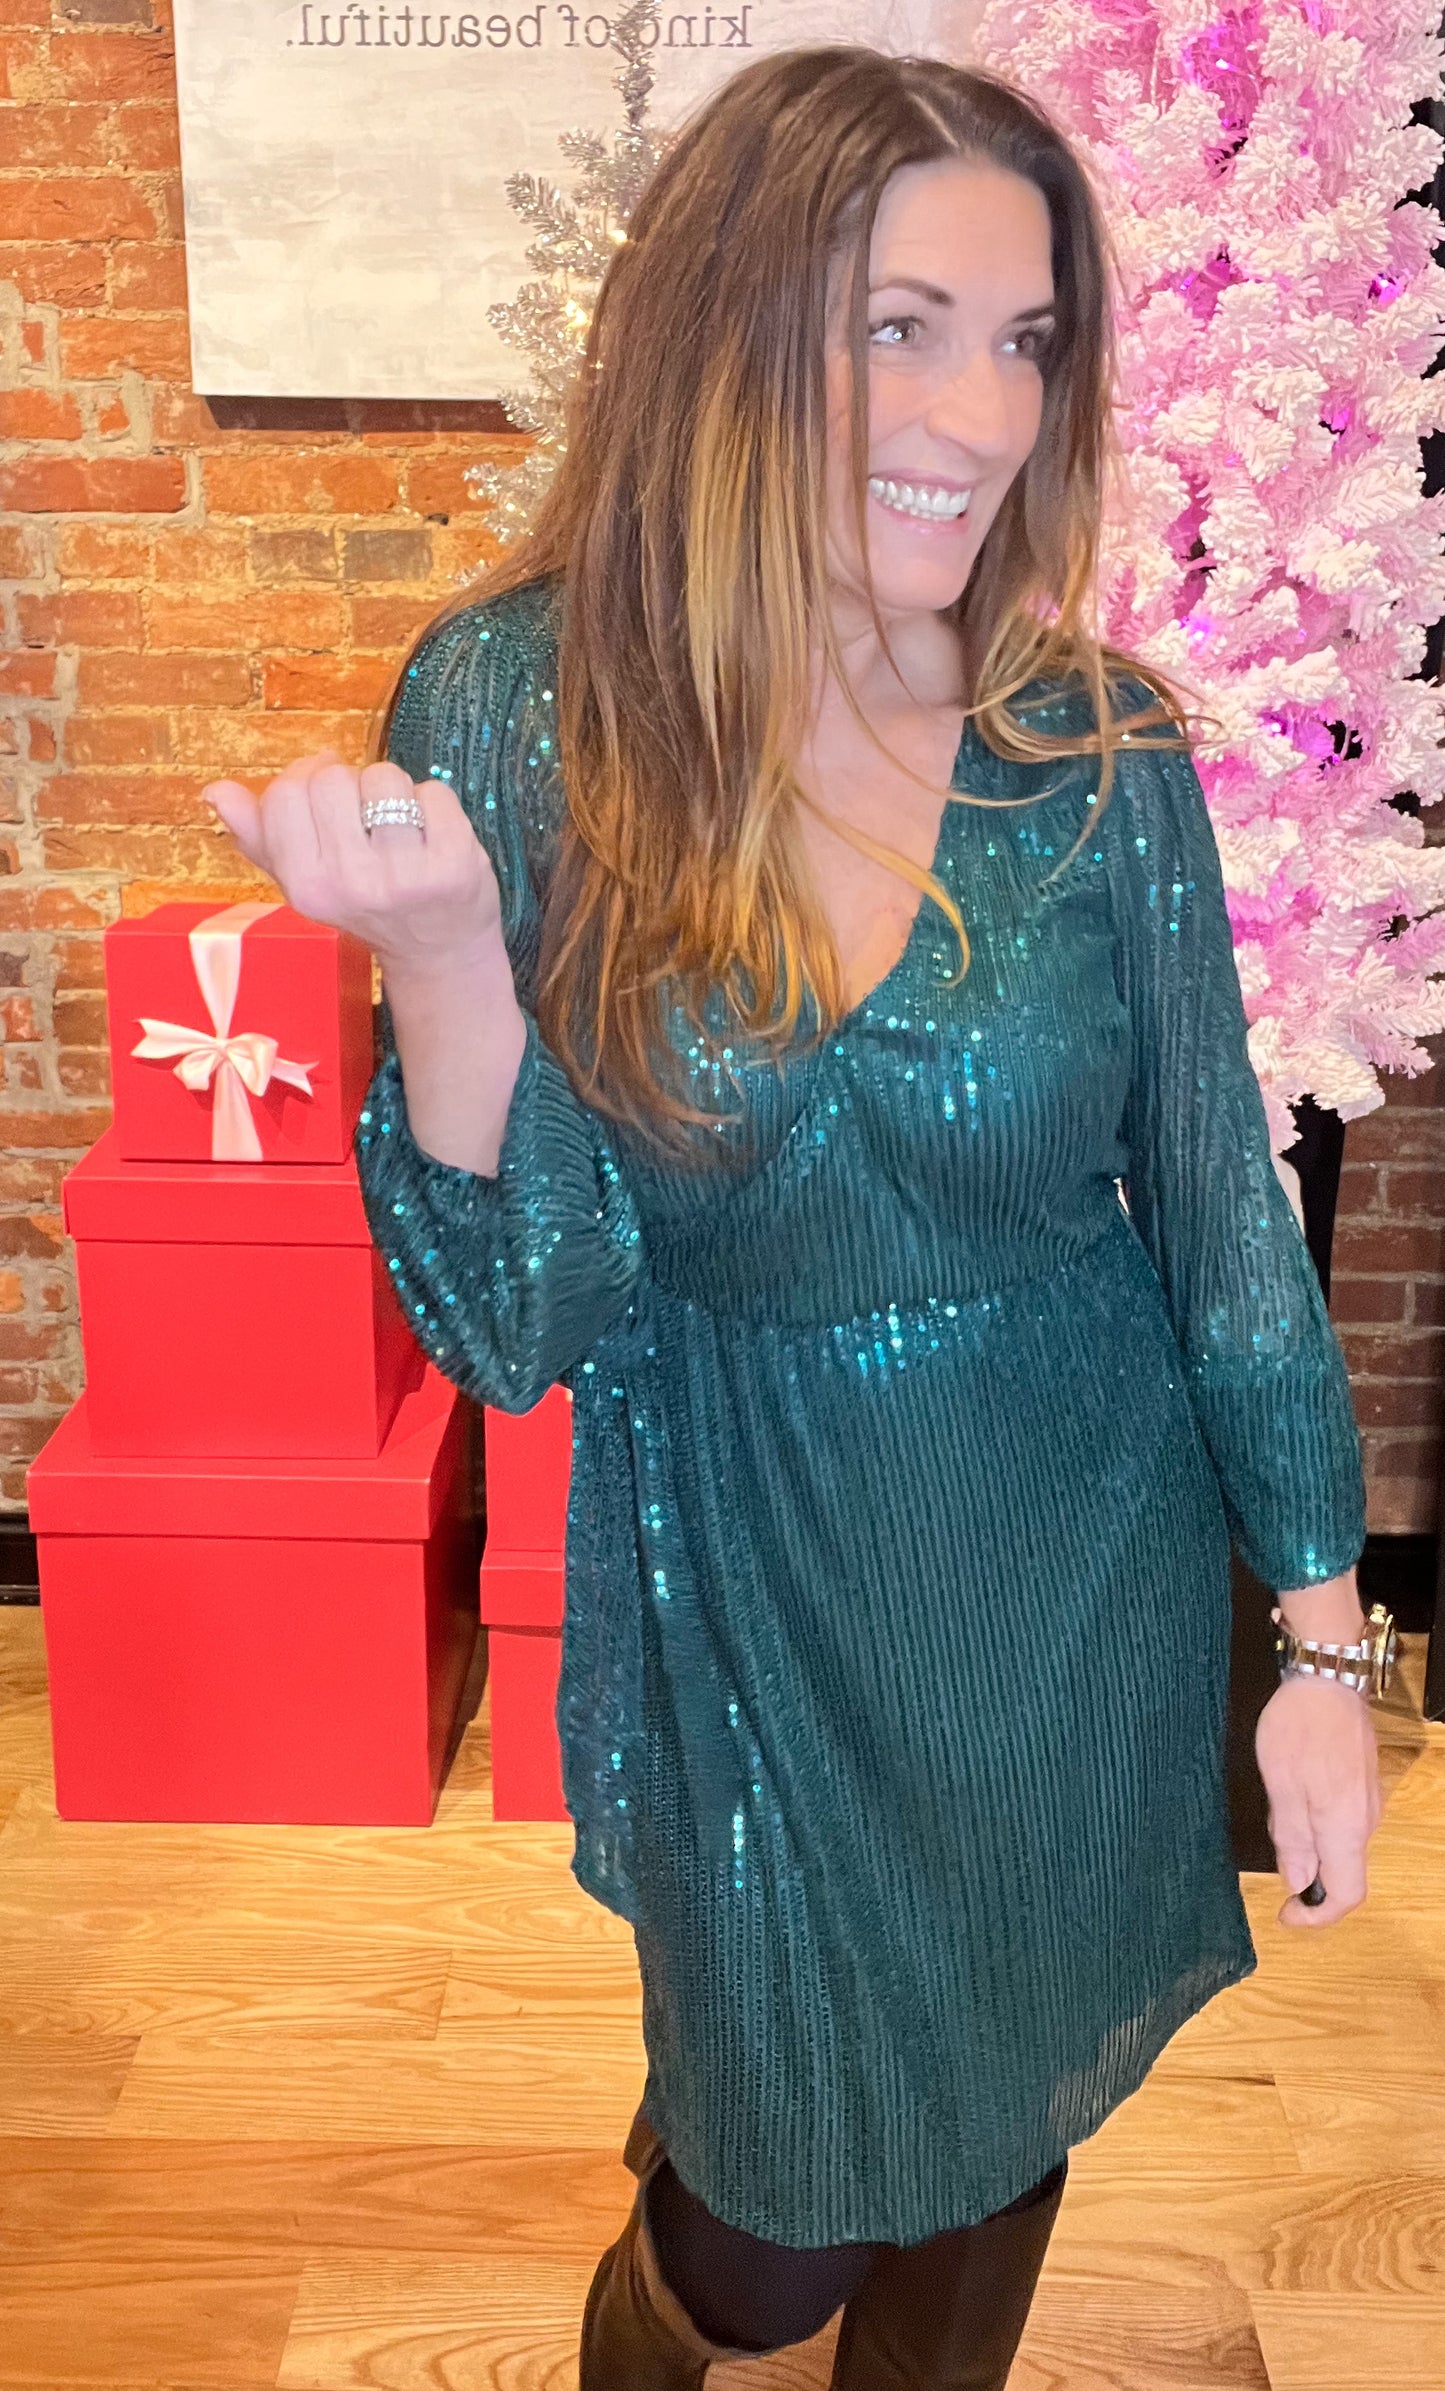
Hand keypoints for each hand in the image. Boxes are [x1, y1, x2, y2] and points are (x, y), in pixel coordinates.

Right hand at [201, 749, 506, 984]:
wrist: (437, 953)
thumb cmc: (366, 906)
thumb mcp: (306, 880)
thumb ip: (261, 836)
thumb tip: (215, 793)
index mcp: (305, 886)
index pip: (285, 793)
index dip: (306, 780)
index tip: (326, 799)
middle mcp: (352, 884)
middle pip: (332, 777)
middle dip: (350, 786)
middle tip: (367, 823)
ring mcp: (406, 876)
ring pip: (384, 777)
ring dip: (394, 793)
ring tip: (400, 832)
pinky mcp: (455, 865)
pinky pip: (434, 792)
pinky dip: (436, 805)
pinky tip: (433, 839)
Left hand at [1255, 1671, 1382, 1927]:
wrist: (1327, 1679)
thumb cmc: (1299, 1730)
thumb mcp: (1281, 1786)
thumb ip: (1291, 1839)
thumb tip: (1298, 1883)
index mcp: (1345, 1828)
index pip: (1345, 1894)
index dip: (1316, 1915)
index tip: (1284, 1915)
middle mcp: (1364, 1822)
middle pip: (1341, 1871)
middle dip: (1303, 1869)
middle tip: (1271, 1833)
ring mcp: (1367, 1802)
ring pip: (1337, 1843)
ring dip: (1306, 1840)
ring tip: (1278, 1800)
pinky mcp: (1361, 1784)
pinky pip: (1339, 1820)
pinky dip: (1314, 1819)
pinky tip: (1292, 1786)